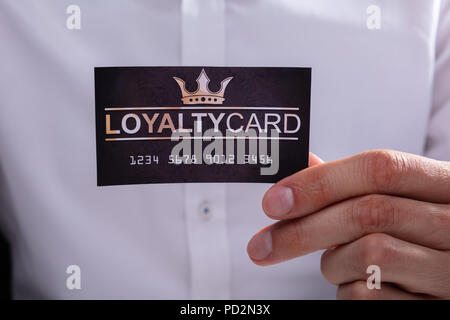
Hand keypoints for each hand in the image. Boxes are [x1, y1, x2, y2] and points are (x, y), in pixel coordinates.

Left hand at [247, 150, 449, 298]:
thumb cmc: (418, 231)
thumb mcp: (400, 199)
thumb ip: (354, 183)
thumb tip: (304, 163)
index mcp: (443, 184)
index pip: (380, 168)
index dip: (320, 182)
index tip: (274, 201)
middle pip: (367, 213)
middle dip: (303, 229)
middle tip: (262, 246)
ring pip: (369, 255)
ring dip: (333, 263)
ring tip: (337, 263)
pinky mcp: (439, 305)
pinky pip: (371, 296)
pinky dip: (348, 290)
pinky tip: (357, 284)